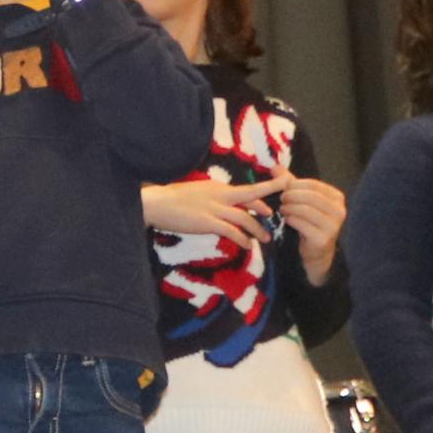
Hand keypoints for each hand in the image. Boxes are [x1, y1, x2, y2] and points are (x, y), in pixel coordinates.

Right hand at [145, 175, 276, 245]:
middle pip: (251, 195)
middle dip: (267, 204)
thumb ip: (213, 197)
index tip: (274, 196)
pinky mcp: (207, 222)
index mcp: (218, 187)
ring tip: (265, 238)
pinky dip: (242, 239)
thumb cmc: (172, 198)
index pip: (246, 189)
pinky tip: (247, 245)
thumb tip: (226, 203)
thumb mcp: (197, 192)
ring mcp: (214, 208)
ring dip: (257, 229)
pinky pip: (231, 231)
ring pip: (244, 218)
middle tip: (277, 215)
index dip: (263, 192)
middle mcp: (220, 194)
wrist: (156, 203)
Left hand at [271, 171, 347, 277]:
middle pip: (310, 196)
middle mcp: (339, 211)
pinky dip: (291, 219)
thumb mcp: (302, 200)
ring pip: (305, 209)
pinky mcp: (323, 238)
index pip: (314, 184)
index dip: (296, 184)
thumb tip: (274, 167)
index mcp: (337, 198)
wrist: (317, 252)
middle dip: (292, 195)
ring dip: (290, 208)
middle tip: (282, 198)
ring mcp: (333, 226)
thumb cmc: (310, 222)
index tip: (285, 188)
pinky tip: (287, 219)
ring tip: (283, 209)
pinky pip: (302, 224)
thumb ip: (290, 183)